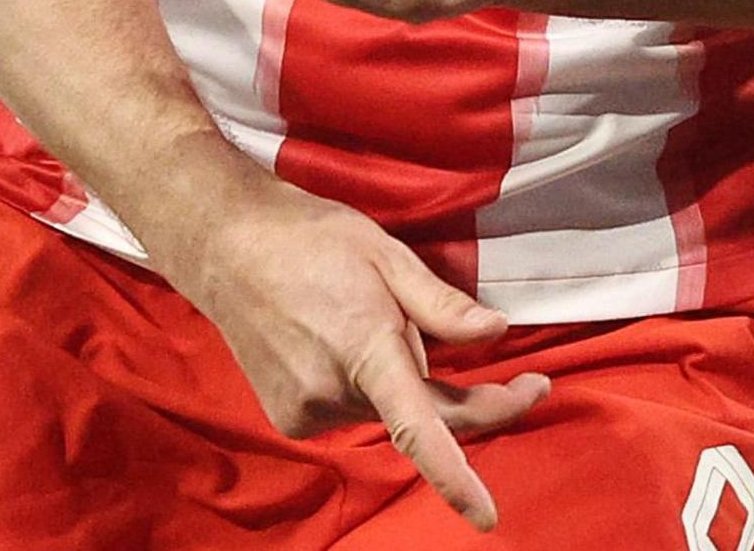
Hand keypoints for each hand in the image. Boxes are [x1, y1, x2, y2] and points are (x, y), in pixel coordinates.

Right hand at [146, 172, 548, 529]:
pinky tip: (345, 342)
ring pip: (389, 413)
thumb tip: (496, 335)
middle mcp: (332, 392)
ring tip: (375, 320)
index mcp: (365, 350)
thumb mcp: (388, 255)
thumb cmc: (313, 239)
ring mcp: (307, 412)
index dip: (454, 477)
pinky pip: (357, 412)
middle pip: (424, 416)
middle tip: (526, 378)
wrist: (227, 248)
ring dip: (407, 383)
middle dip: (474, 403)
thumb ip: (443, 305)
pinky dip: (370, 388)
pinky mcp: (292, 420)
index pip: (418, 427)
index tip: (486, 514)